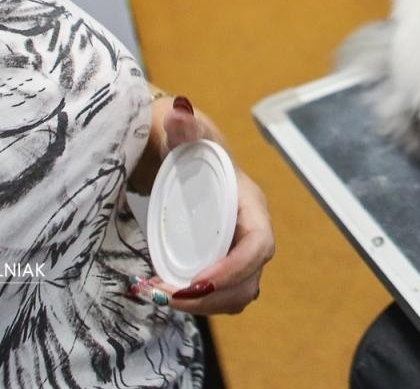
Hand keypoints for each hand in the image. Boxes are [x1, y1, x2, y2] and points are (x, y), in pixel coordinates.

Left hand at [133, 96, 276, 315]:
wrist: (178, 155)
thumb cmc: (184, 142)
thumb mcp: (182, 131)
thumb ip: (182, 124)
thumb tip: (180, 113)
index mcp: (249, 202)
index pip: (259, 243)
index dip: (235, 268)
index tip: (198, 283)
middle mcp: (249, 230)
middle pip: (249, 279)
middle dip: (213, 297)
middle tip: (168, 296)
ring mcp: (235, 249)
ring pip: (235, 294)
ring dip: (202, 306)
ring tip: (160, 296)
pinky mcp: (218, 262)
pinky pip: (218, 295)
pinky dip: (194, 302)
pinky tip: (161, 292)